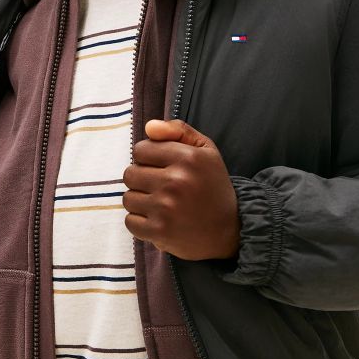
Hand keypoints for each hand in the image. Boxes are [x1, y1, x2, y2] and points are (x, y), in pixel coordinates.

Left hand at [122, 119, 240, 260]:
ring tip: (160, 204)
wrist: (230, 230)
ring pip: (128, 198)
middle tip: (160, 188)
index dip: (147, 158)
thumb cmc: (213, 186)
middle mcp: (176, 181)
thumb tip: (149, 126)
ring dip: (140, 202)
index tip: (161, 168)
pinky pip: (130, 221)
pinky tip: (157, 220)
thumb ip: (178, 130)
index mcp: (188, 157)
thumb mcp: (205, 150)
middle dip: (142, 180)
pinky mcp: (160, 231)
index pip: (140, 150)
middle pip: (130, 174)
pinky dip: (140, 223)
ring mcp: (166, 207)